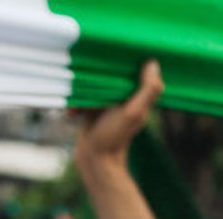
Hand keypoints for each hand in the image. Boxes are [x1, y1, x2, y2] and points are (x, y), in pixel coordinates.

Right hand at [74, 60, 163, 177]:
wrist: (95, 161)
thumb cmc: (113, 138)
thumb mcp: (133, 113)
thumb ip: (147, 91)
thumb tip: (153, 63)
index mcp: (134, 95)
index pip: (128, 68)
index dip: (119, 59)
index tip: (106, 53)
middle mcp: (122, 98)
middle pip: (107, 73)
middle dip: (93, 75)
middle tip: (83, 81)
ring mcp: (106, 104)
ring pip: (92, 83)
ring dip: (80, 90)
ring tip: (77, 106)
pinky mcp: (92, 110)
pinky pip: (81, 97)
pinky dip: (75, 102)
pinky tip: (70, 113)